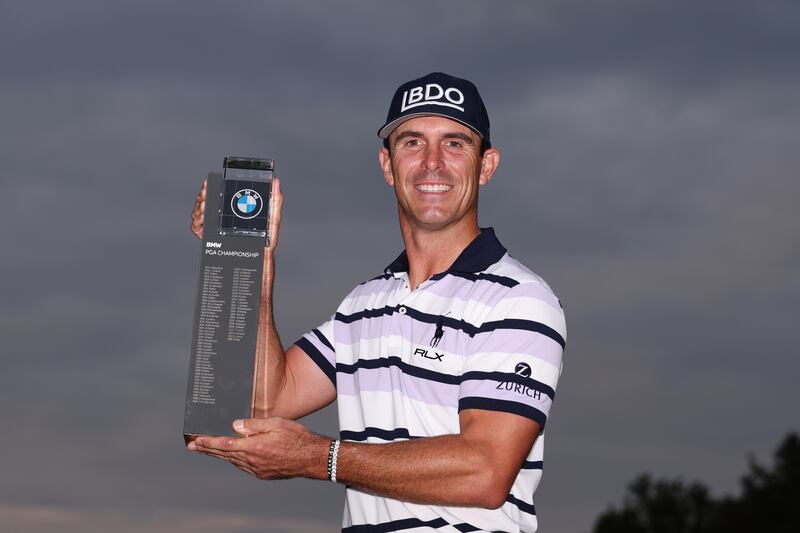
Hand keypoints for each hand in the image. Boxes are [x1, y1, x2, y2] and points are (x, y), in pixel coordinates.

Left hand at [187, 417, 327, 480]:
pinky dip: (234, 460)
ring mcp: (257, 469)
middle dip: (206, 449)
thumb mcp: (276, 423)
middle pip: (224, 454)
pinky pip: (243, 467)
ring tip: (207, 450)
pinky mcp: (264, 474)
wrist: (312, 458)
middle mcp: (252, 460)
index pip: (224, 444)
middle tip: (191, 447)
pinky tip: (231, 457)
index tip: (195, 440)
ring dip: (219, 455)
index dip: (208, 442)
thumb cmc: (298, 438)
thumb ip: (254, 425)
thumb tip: (235, 425)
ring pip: (232, 461)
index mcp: (254, 447)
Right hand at [190, 177, 282, 248]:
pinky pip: (197, 227)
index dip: (210, 186)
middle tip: (206, 194)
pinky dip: (197, 222)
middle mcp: (222, 215)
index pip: (218, 192)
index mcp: (235, 208)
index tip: (208, 183)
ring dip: (199, 208)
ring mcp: (214, 224)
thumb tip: (275, 181)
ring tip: (205, 206)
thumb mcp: (273, 216)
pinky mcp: (209, 235)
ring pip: (199, 212)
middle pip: (206, 200)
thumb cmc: (267, 238)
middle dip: (203, 196)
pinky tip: (202, 219)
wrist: (260, 256)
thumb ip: (275, 199)